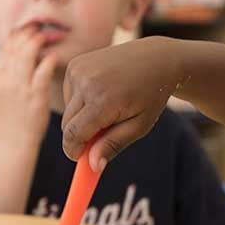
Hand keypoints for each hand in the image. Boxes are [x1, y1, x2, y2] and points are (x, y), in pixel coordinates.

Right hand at [0, 25, 57, 148]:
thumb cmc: (6, 119)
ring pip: (26, 58)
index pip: (4, 50)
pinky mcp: (35, 97)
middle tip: (37, 26)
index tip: (23, 28)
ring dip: (36, 43)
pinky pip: (42, 74)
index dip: (14, 36)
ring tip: (44, 35)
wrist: (13, 142)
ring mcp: (20, 89)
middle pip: (15, 49)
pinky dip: (47, 62)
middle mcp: (6, 81)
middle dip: (26, 34)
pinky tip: (53, 55)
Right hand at [61, 38, 179, 171]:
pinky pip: (70, 94)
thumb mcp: (140, 125)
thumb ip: (114, 144)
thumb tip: (93, 166)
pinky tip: (102, 93)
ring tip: (109, 109)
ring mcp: (79, 71)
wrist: (156, 58)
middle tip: (99, 138)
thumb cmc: (151, 95)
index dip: (73, 150)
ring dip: (81, 117)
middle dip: (78, 136)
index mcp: (103, 100)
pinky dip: (81, 101)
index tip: (78, 159)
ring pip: (68, 110)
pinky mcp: (76, 64)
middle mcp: (86, 82)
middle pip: (67, 124)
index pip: (74, 134)